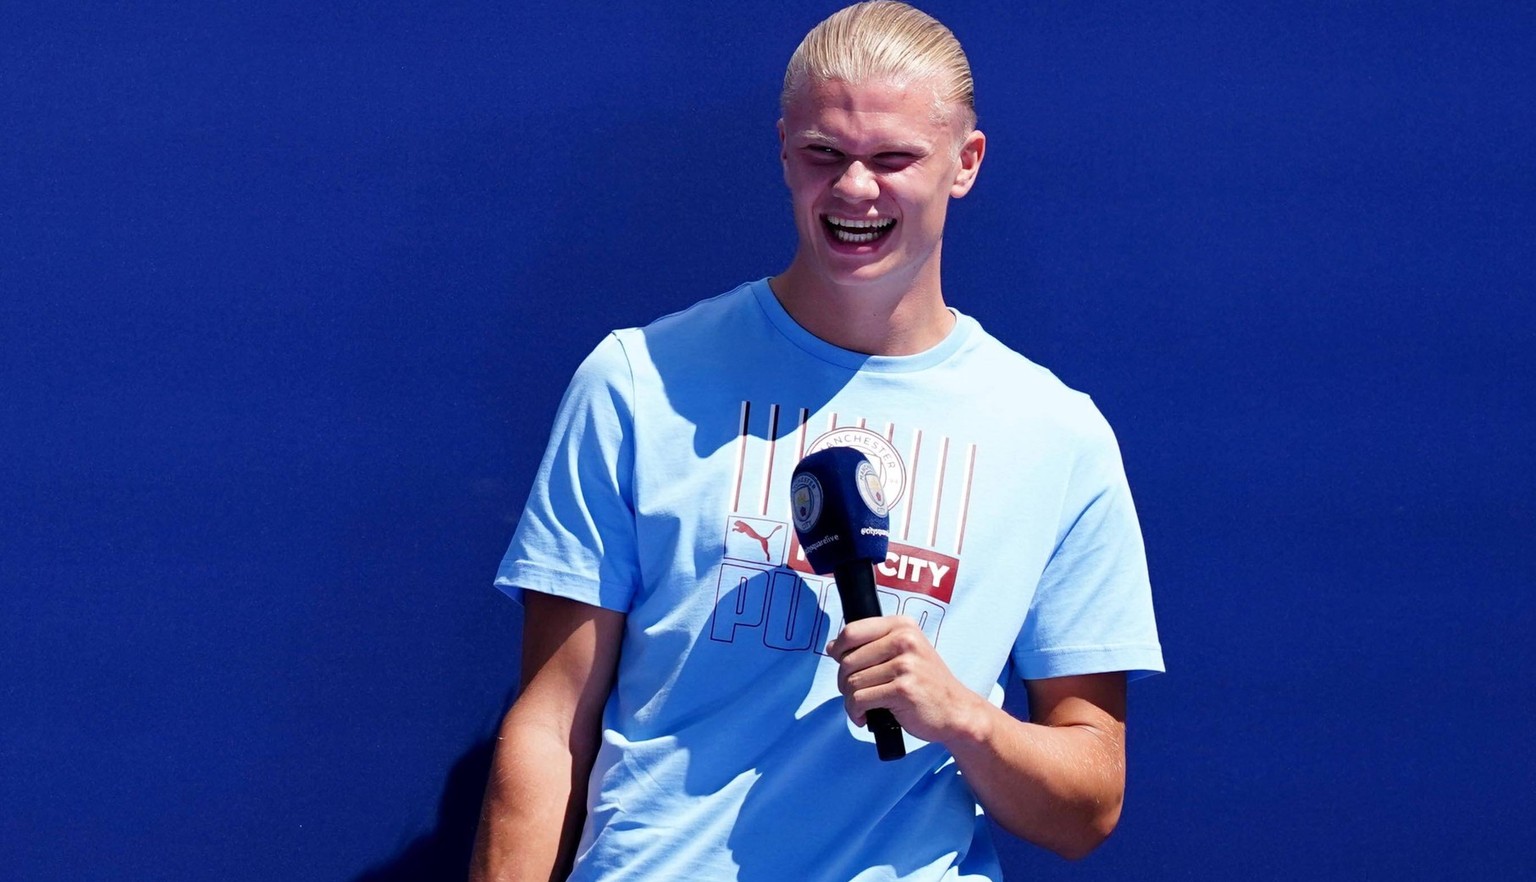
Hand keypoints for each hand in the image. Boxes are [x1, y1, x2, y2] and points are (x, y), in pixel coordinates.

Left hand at [826, 615, 987, 745]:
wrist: (956, 711)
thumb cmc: (926, 684)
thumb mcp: (906, 653)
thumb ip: (872, 645)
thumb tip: (832, 647)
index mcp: (902, 626)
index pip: (852, 631)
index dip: (839, 650)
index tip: (842, 664)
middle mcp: (904, 640)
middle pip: (847, 659)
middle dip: (843, 681)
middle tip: (855, 694)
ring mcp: (905, 664)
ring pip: (852, 681)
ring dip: (849, 700)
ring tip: (862, 707)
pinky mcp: (903, 689)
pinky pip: (860, 700)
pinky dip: (856, 712)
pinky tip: (865, 717)